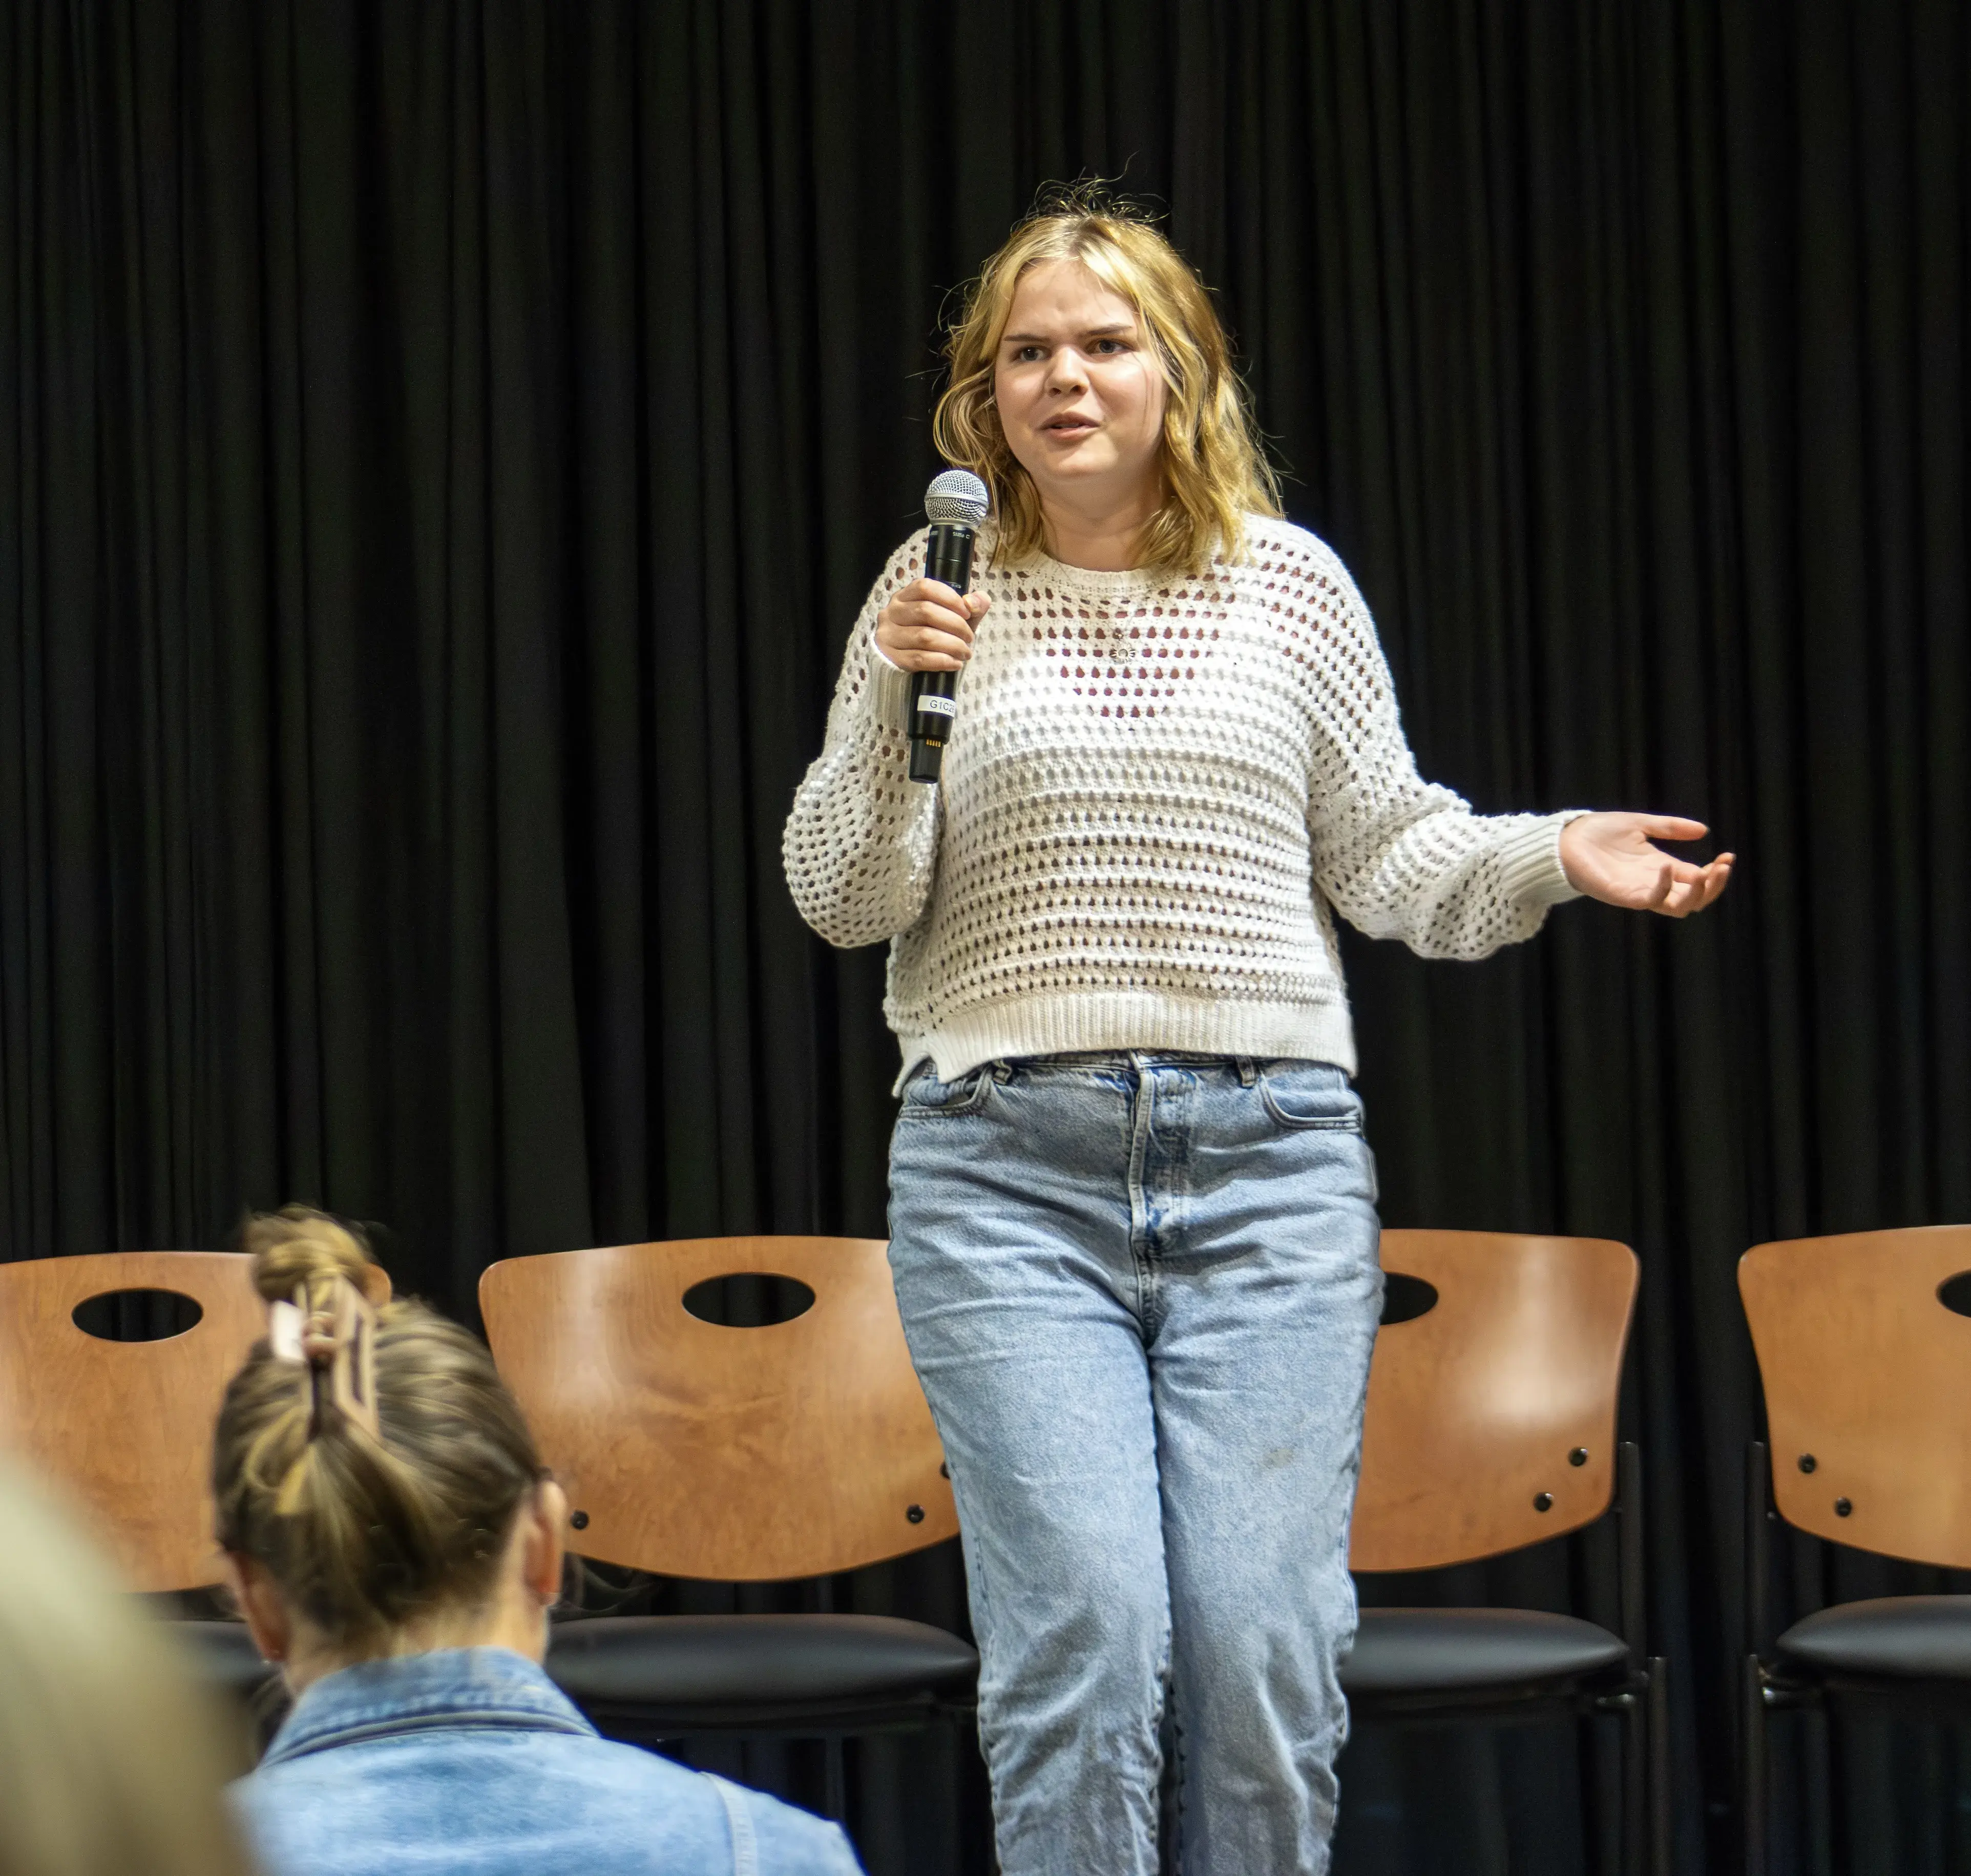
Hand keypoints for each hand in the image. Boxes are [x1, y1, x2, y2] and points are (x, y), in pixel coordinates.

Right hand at [875, 579, 988, 672]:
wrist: (907, 667)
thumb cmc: (932, 636)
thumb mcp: (953, 619)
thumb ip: (970, 607)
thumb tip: (979, 600)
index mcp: (904, 596)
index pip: (925, 587)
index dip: (950, 598)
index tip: (967, 612)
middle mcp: (891, 612)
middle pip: (926, 611)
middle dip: (955, 625)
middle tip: (970, 638)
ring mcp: (888, 636)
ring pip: (924, 636)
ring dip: (952, 645)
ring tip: (965, 652)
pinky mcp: (891, 658)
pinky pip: (919, 659)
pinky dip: (942, 661)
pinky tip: (955, 663)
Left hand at [1558, 813, 1733, 917]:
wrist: (1565, 838)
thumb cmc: (1598, 832)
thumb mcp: (1641, 824)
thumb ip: (1670, 827)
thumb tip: (1704, 830)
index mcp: (1661, 868)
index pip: (1696, 879)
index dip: (1715, 872)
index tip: (1728, 856)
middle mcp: (1653, 883)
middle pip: (1693, 899)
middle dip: (1713, 886)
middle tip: (1722, 867)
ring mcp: (1638, 891)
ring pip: (1677, 907)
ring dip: (1696, 893)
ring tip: (1705, 873)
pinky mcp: (1621, 895)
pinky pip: (1649, 900)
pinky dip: (1662, 887)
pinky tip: (1668, 867)